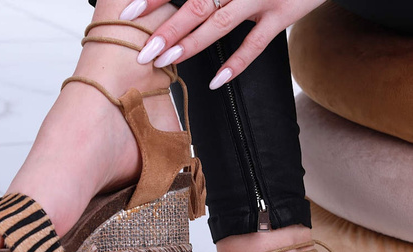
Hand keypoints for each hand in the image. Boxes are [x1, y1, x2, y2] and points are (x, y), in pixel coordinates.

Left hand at [120, 0, 324, 88]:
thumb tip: (183, 5)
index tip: (129, 13)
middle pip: (197, 3)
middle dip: (167, 28)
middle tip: (144, 51)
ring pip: (220, 22)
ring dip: (191, 43)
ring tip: (166, 62)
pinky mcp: (285, 13)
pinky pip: (256, 44)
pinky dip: (235, 63)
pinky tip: (215, 81)